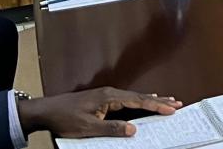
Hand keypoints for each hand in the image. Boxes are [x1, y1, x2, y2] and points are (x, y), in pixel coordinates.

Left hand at [17, 87, 181, 137]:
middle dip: (159, 100)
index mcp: (110, 97)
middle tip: (176, 103)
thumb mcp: (88, 128)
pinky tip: (143, 100)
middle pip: (140, 96)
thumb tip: (133, 129)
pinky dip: (139, 100)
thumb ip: (112, 128)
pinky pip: (127, 99)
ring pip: (134, 97)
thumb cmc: (64, 118)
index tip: (171, 108)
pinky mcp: (102, 99)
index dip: (156, 105)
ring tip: (166, 101)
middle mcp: (110, 93)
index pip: (139, 101)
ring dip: (150, 100)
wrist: (45, 110)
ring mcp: (106, 95)